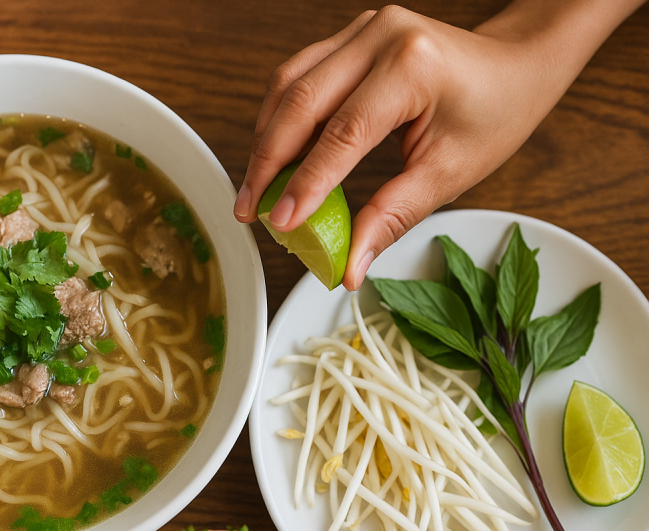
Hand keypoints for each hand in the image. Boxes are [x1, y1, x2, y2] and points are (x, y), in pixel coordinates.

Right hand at [233, 2, 643, 289]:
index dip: (305, 182)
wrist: (517, 64)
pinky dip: (279, 117)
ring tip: (255, 188)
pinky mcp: (351, 37)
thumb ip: (391, 218)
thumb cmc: (495, 113)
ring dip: (266, 138)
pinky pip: (299, 75)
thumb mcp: (449, 174)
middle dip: (267, 161)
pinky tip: (273, 153)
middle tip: (249, 210)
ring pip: (289, 83)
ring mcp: (363, 29)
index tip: (278, 222)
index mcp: (413, 66)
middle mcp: (382, 36)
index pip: (343, 132)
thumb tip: (348, 266)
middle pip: (301, 101)